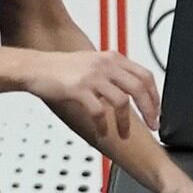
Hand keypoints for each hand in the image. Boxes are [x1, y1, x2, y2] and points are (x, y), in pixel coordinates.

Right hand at [30, 48, 162, 142]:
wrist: (35, 67)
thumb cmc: (62, 68)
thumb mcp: (93, 63)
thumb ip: (112, 72)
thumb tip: (131, 90)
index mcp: (113, 58)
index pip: (145, 75)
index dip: (155, 96)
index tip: (157, 111)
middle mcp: (106, 65)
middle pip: (139, 88)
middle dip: (150, 110)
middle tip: (152, 126)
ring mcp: (92, 76)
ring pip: (122, 101)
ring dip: (126, 122)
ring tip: (124, 134)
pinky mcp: (79, 89)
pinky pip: (99, 111)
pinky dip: (104, 125)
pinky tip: (103, 131)